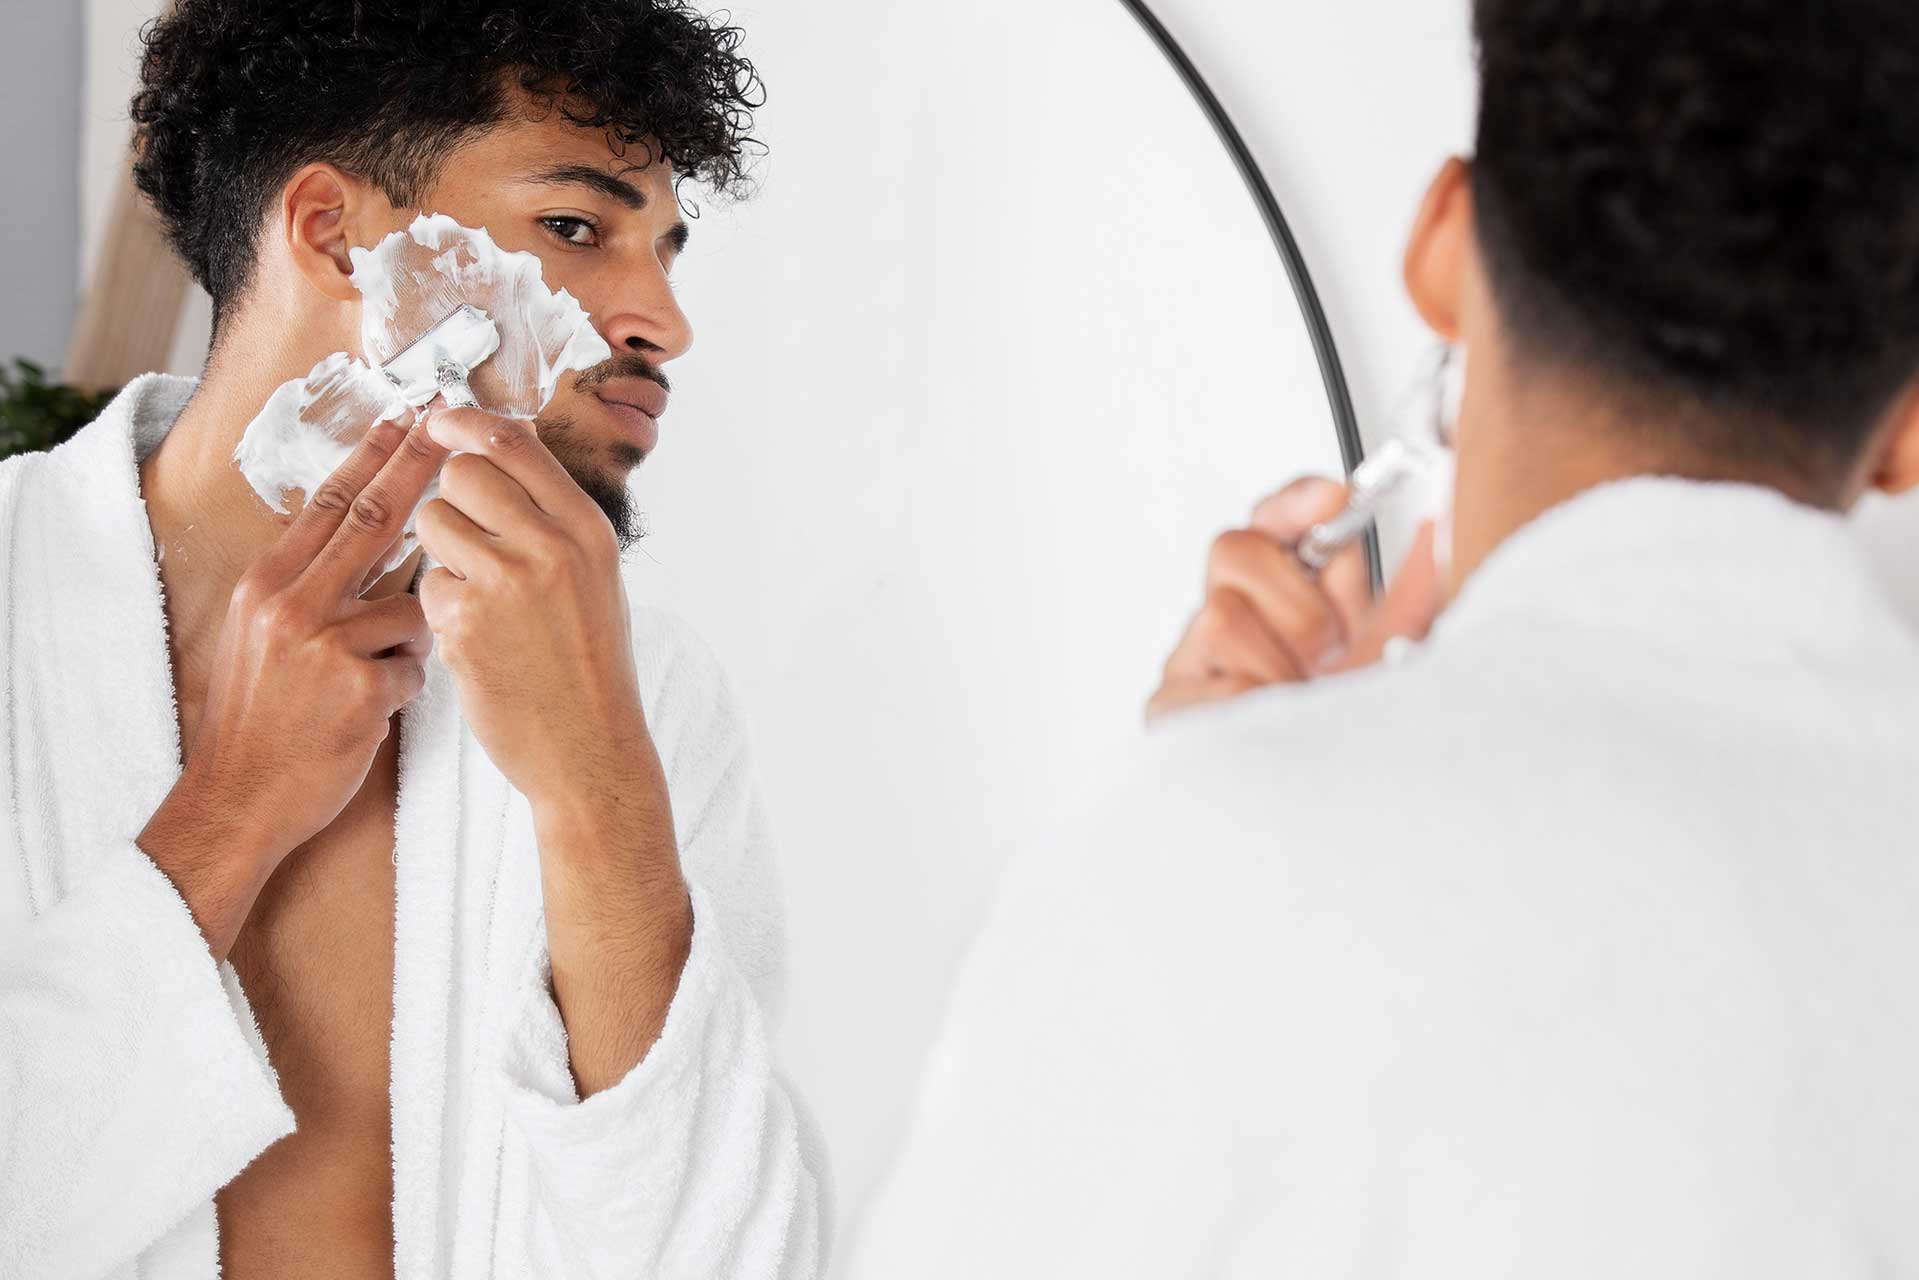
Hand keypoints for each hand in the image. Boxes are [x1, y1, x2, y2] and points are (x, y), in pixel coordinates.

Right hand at [139, 417, 448, 955]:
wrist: (238, 798)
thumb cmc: (261, 722)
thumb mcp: (261, 639)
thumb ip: (304, 589)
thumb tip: (354, 541)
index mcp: (266, 587)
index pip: (328, 504)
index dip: (371, 458)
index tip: (405, 417)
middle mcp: (290, 604)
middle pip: (370, 519)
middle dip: (416, 468)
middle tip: (451, 424)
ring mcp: (325, 645)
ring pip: (413, 608)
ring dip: (410, 642)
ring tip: (365, 683)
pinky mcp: (359, 689)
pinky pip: (415, 668)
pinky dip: (404, 688)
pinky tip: (367, 714)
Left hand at [414, 408, 652, 810]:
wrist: (591, 750)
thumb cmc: (589, 665)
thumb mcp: (594, 577)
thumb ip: (553, 518)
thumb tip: (502, 450)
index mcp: (586, 528)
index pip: (514, 443)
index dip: (464, 424)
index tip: (437, 422)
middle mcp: (551, 545)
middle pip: (462, 472)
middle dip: (449, 497)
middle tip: (467, 539)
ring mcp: (506, 583)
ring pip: (432, 523)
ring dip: (440, 553)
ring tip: (476, 595)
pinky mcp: (464, 624)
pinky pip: (425, 583)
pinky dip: (439, 607)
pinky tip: (473, 638)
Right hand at [1146, 476, 1442, 721]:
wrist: (1320, 810)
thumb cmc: (1347, 735)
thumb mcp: (1389, 657)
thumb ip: (1408, 595)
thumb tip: (1436, 529)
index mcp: (1278, 596)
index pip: (1270, 521)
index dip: (1296, 502)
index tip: (1335, 497)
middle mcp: (1230, 619)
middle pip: (1232, 550)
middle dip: (1296, 603)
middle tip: (1327, 653)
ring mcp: (1195, 661)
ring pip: (1219, 617)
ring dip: (1278, 667)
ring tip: (1302, 704)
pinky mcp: (1169, 706)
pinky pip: (1210, 682)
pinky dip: (1254, 708)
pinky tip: (1273, 728)